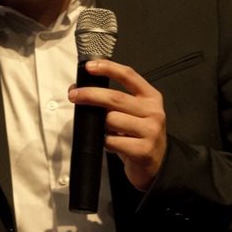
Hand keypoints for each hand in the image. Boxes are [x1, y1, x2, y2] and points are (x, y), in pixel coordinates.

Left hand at [68, 59, 166, 189]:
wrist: (157, 164)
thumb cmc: (139, 135)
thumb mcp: (133, 113)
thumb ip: (113, 101)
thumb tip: (80, 90)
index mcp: (150, 97)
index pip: (129, 76)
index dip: (108, 68)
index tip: (89, 67)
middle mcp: (153, 111)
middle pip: (115, 98)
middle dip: (90, 95)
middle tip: (74, 95)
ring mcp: (150, 131)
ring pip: (112, 120)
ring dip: (100, 125)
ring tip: (105, 130)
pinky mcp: (144, 150)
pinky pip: (112, 142)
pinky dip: (106, 142)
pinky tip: (111, 144)